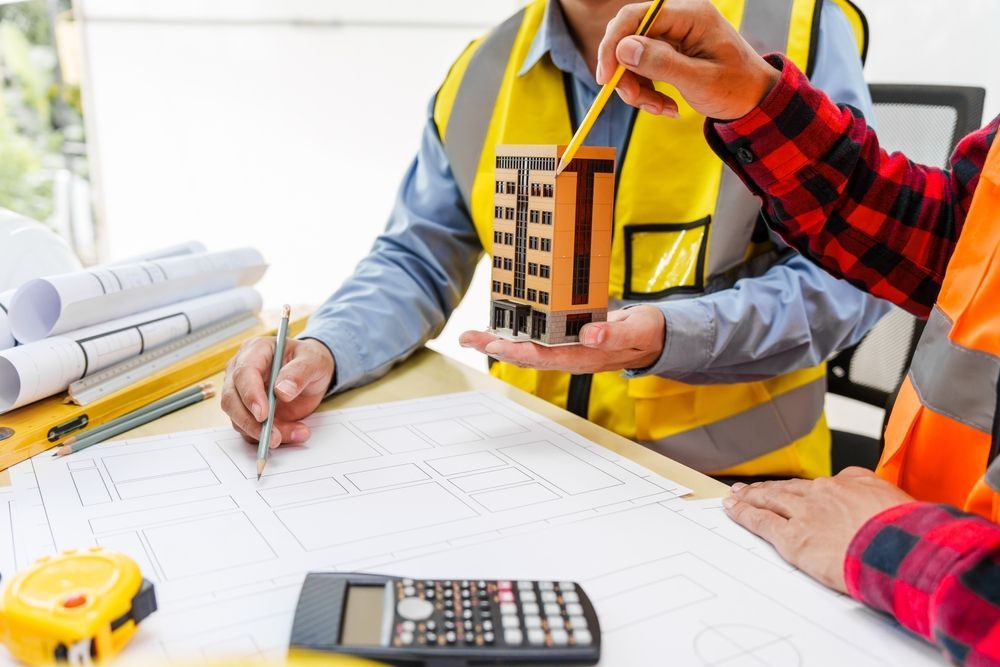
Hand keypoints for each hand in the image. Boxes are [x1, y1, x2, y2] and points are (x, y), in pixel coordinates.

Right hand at [221, 337, 334, 448]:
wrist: (312, 372)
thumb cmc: (310, 360)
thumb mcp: (314, 361)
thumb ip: (299, 373)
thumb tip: (282, 391)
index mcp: (255, 350)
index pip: (244, 373)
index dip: (251, 395)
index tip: (263, 415)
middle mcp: (240, 370)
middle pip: (231, 399)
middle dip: (251, 422)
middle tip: (274, 437)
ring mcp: (240, 392)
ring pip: (238, 419)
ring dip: (263, 433)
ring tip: (297, 433)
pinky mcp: (247, 411)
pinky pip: (249, 429)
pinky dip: (268, 437)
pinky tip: (293, 434)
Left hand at [459, 306, 664, 373]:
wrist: (654, 339)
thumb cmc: (646, 332)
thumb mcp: (639, 329)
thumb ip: (616, 334)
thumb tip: (589, 334)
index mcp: (587, 355)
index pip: (547, 356)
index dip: (519, 352)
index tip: (496, 344)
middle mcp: (572, 357)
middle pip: (527, 356)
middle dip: (496, 347)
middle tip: (468, 338)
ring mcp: (567, 351)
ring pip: (527, 351)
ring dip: (498, 344)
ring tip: (471, 336)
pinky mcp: (566, 342)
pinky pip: (535, 343)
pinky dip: (513, 336)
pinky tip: (496, 330)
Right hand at [596, 0, 780, 119]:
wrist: (756, 100)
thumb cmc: (737, 89)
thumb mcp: (700, 81)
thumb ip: (662, 63)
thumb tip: (624, 49)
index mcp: (691, 15)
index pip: (635, 17)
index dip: (613, 46)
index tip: (606, 79)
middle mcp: (679, 18)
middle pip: (629, 35)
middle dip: (624, 71)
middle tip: (632, 99)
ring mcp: (674, 35)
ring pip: (632, 56)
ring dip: (636, 87)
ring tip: (659, 109)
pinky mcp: (670, 52)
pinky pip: (643, 67)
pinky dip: (646, 90)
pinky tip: (665, 107)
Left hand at [723, 468, 914, 591]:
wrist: (902, 548)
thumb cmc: (909, 534)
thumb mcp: (901, 503)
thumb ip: (882, 498)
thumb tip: (880, 500)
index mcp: (852, 484)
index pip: (820, 485)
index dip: (801, 489)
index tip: (793, 489)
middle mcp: (824, 493)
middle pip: (789, 488)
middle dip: (768, 488)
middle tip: (750, 488)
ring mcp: (806, 513)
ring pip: (770, 499)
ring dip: (751, 497)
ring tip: (737, 496)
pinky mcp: (793, 537)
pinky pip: (761, 520)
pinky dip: (744, 513)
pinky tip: (733, 509)